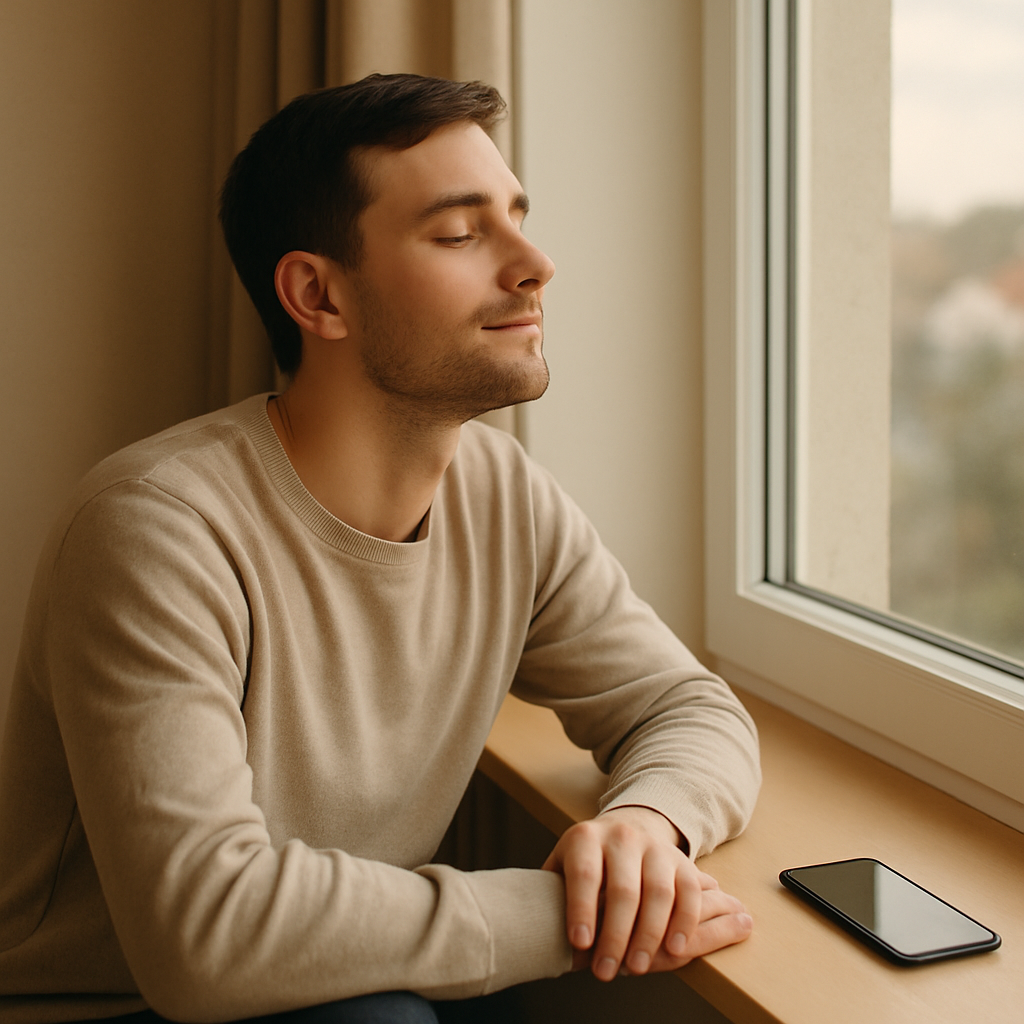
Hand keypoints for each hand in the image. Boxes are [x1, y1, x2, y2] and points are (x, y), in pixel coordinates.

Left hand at [542, 806, 751, 980]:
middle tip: (605, 971)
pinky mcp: (682, 861)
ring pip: (658, 892)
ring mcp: (655, 848)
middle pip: (623, 888)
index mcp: (586, 837)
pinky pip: (687, 893)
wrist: (628, 827)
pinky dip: (683, 922)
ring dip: (649, 935)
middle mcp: (622, 838)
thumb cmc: (586, 860)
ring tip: (637, 968)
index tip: (580, 943)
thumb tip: (533, 929)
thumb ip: (552, 891)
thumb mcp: (563, 863)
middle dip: (615, 935)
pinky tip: (673, 949)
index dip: (582, 908)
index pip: (584, 873)